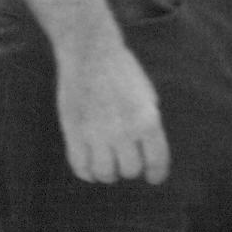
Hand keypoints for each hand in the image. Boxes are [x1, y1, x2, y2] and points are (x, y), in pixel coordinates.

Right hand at [57, 35, 169, 182]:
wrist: (90, 52)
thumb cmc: (122, 72)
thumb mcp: (147, 96)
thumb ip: (148, 124)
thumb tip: (147, 153)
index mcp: (147, 120)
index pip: (157, 162)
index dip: (157, 174)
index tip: (153, 178)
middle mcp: (124, 131)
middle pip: (130, 170)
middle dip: (130, 168)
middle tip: (126, 162)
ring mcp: (97, 133)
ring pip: (105, 173)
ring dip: (108, 173)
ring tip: (108, 165)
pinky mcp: (74, 132)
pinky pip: (80, 167)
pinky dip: (87, 172)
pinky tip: (90, 167)